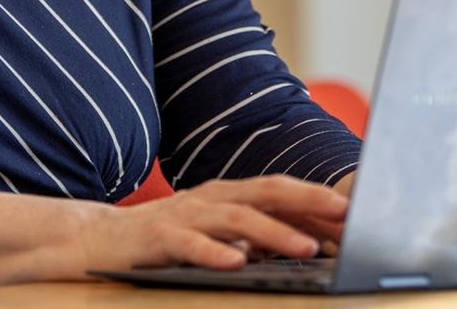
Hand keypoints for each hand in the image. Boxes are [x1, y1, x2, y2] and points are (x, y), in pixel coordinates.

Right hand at [75, 175, 348, 273]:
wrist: (96, 239)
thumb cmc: (165, 240)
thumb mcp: (217, 236)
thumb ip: (256, 239)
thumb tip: (310, 245)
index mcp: (228, 196)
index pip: (282, 193)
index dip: (320, 201)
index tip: (359, 214)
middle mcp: (211, 198)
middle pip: (268, 192)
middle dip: (310, 201)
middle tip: (348, 216)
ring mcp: (185, 215)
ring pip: (238, 218)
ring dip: (276, 232)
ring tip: (308, 247)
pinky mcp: (159, 237)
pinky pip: (191, 245)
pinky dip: (216, 252)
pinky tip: (237, 264)